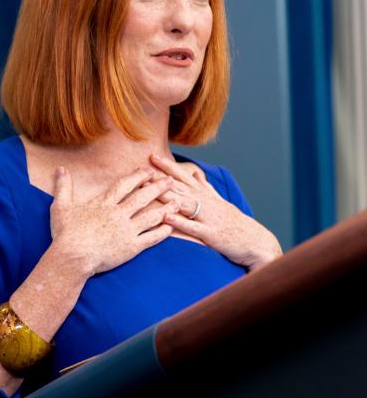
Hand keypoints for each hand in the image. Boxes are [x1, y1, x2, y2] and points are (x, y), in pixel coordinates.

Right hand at [50, 165, 178, 275]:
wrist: (72, 257)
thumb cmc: (65, 233)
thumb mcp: (60, 206)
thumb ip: (63, 187)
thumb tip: (60, 169)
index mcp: (104, 204)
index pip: (125, 185)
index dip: (138, 176)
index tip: (149, 171)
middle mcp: (118, 214)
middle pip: (142, 197)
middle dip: (158, 187)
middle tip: (170, 181)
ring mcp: (126, 230)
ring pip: (151, 216)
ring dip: (166, 208)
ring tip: (179, 201)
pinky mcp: (131, 247)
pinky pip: (151, 238)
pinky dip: (163, 232)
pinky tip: (172, 227)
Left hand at [150, 154, 281, 269]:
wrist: (257, 242)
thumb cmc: (235, 223)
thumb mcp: (220, 201)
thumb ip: (205, 187)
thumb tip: (195, 172)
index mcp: (206, 196)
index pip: (184, 177)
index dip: (168, 166)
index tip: (152, 156)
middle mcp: (206, 203)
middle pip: (180, 187)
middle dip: (161, 178)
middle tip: (141, 169)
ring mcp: (208, 217)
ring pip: (184, 203)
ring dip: (166, 196)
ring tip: (148, 189)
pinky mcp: (211, 234)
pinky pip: (193, 227)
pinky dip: (179, 222)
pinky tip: (166, 217)